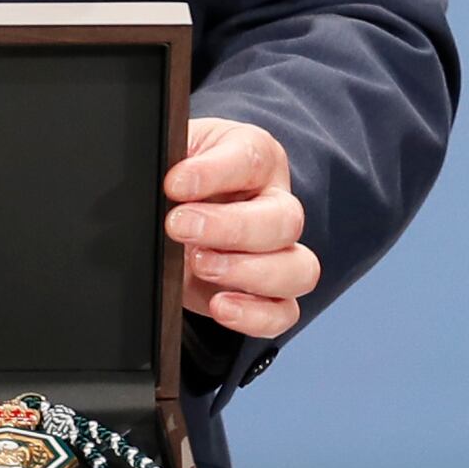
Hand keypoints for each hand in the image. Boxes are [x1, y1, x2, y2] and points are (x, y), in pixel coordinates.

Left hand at [163, 117, 320, 339]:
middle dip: (231, 228)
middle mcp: (275, 204)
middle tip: (179, 227)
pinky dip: (256, 315)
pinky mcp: (265, 295)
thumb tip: (170, 182)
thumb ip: (171, 158)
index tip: (174, 184)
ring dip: (250, 273)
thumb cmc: (179, 175)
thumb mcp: (171, 151)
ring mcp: (277, 253)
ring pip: (299, 270)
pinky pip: (284, 312)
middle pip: (286, 220)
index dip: (213, 173)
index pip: (251, 160)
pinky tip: (220, 306)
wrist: (171, 210)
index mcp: (255, 157)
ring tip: (200, 266)